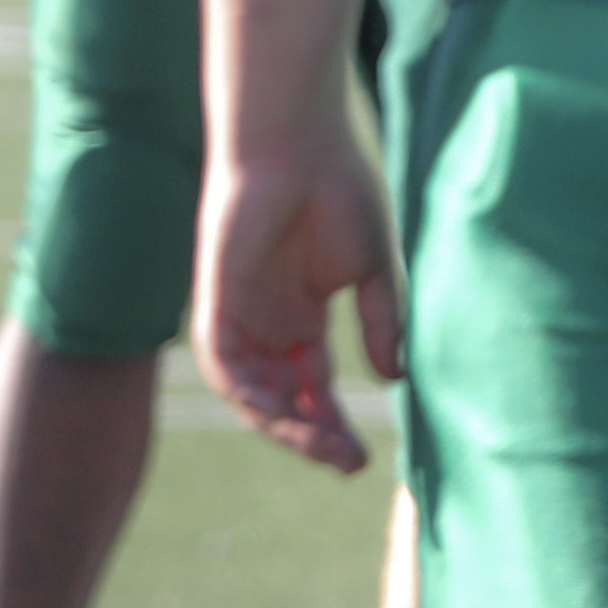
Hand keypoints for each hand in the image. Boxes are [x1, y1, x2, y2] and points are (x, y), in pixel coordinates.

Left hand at [193, 137, 399, 474]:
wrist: (296, 142)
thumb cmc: (336, 189)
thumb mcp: (372, 272)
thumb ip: (380, 325)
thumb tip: (392, 379)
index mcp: (300, 312)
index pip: (311, 386)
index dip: (334, 424)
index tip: (364, 458)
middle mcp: (266, 320)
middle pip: (282, 398)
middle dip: (312, 436)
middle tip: (349, 464)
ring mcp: (239, 312)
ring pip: (252, 392)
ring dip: (285, 426)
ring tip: (325, 448)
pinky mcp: (215, 298)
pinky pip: (223, 364)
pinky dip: (249, 394)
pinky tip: (283, 416)